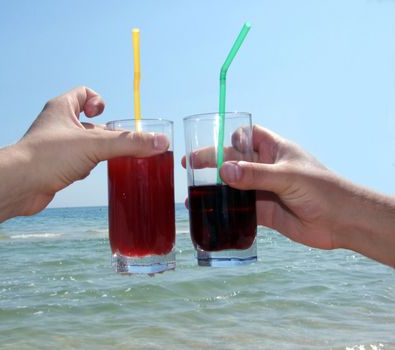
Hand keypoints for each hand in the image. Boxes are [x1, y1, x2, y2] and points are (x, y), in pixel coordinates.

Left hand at [16, 86, 168, 215]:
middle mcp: (57, 125)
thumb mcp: (95, 145)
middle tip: (119, 142)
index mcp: (62, 109)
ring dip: (98, 151)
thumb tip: (161, 143)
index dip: (98, 101)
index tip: (105, 114)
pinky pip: (77, 162)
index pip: (83, 93)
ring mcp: (54, 147)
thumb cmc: (49, 156)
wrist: (18, 185)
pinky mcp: (54, 166)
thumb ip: (129, 143)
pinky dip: (86, 167)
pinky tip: (88, 173)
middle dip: (106, 132)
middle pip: (89, 123)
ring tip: (106, 158)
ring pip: (84, 144)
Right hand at [183, 125, 365, 250]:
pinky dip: (226, 211)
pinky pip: (240, 209)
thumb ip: (255, 174)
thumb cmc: (322, 189)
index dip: (231, 137)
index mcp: (275, 149)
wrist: (342, 222)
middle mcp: (266, 168)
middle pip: (234, 160)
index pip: (249, 135)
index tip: (211, 143)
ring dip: (216, 189)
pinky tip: (210, 214)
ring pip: (234, 186)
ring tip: (193, 194)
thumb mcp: (287, 176)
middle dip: (212, 162)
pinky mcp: (264, 211)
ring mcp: (264, 190)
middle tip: (189, 166)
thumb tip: (222, 171)